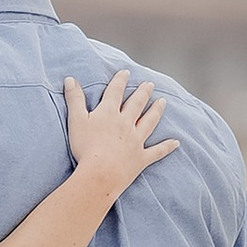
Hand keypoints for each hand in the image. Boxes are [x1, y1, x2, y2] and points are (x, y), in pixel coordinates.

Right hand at [63, 71, 177, 201]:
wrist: (101, 173)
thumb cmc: (86, 147)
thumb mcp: (75, 120)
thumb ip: (74, 99)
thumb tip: (70, 79)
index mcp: (109, 113)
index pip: (115, 92)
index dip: (120, 81)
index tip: (126, 72)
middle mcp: (126, 123)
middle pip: (136, 104)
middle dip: (143, 92)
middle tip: (150, 84)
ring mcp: (136, 140)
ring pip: (149, 122)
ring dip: (156, 110)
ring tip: (162, 101)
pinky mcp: (141, 158)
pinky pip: (157, 151)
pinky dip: (167, 147)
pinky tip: (176, 142)